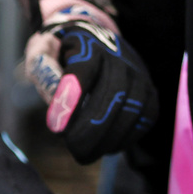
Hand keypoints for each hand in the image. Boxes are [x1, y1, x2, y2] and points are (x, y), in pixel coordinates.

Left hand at [24, 0, 157, 163]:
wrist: (94, 39)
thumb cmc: (62, 52)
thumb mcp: (42, 54)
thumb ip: (43, 75)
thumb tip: (56, 109)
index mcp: (87, 42)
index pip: (82, 70)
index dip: (71, 100)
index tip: (57, 128)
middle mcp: (118, 55)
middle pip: (112, 92)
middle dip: (92, 127)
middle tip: (74, 148)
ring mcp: (138, 73)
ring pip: (132, 107)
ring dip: (109, 137)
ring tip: (87, 153)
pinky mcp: (150, 91)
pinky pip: (145, 118)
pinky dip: (126, 137)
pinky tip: (107, 147)